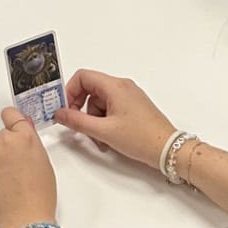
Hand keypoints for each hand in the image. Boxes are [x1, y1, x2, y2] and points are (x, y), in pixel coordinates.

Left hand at [0, 107, 57, 227]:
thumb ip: (31, 143)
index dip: (10, 120)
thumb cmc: (40, 195)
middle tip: (11, 161)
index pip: (11, 115)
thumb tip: (22, 132)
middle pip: (0, 131)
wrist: (26, 218)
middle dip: (4, 143)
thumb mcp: (43, 162)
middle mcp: (9, 140)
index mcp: (28, 137)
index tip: (9, 124)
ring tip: (2, 168)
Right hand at [53, 67, 174, 170]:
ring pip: (100, 102)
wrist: (168, 149)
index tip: (64, 109)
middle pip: (90, 90)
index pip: (83, 77)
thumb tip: (60, 113)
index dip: (69, 92)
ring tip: (100, 139)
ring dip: (94, 119)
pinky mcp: (133, 107)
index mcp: (115, 86)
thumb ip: (77, 121)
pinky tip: (109, 138)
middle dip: (82, 109)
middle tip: (78, 126)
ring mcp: (129, 96)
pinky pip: (111, 108)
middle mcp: (122, 86)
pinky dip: (105, 121)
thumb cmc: (141, 138)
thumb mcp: (103, 131)